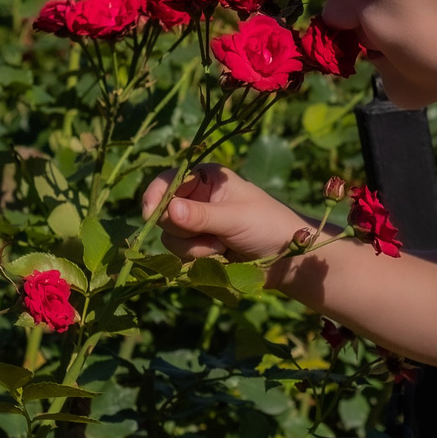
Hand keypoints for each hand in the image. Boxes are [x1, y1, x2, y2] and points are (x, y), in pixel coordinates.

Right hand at [141, 164, 313, 263]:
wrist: (286, 259)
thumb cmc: (267, 225)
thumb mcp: (235, 217)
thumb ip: (201, 216)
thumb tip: (168, 210)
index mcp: (204, 178)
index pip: (166, 182)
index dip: (155, 197)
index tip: (150, 213)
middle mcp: (195, 198)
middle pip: (163, 215)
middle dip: (185, 229)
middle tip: (213, 234)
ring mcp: (194, 225)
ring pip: (170, 239)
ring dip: (196, 248)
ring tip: (223, 246)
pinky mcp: (197, 248)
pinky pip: (180, 257)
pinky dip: (199, 260)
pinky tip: (222, 257)